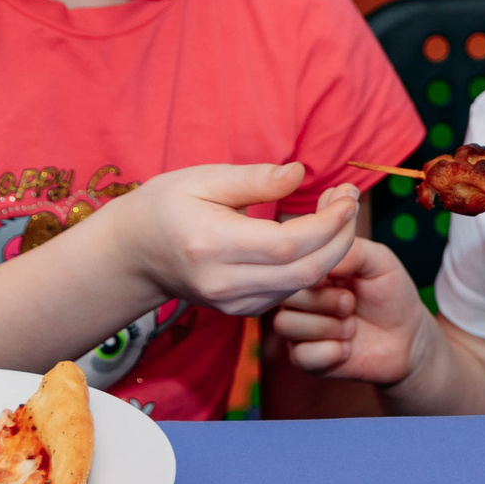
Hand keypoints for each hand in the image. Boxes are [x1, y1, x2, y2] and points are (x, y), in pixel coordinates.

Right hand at [117, 163, 360, 318]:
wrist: (134, 254)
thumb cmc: (166, 205)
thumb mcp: (203, 178)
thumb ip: (254, 179)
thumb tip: (300, 173)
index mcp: (212, 245)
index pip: (288, 244)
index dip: (328, 223)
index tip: (346, 195)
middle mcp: (224, 282)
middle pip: (305, 271)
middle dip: (341, 237)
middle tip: (350, 201)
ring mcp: (232, 303)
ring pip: (303, 285)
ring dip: (332, 250)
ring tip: (338, 211)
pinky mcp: (241, 310)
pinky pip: (290, 291)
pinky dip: (314, 265)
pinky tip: (317, 235)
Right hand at [270, 238, 428, 385]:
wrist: (407, 337)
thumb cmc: (390, 294)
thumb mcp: (380, 262)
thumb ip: (354, 251)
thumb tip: (326, 263)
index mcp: (310, 272)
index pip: (287, 265)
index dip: (314, 274)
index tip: (342, 278)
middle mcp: (298, 299)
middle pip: (283, 296)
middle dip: (324, 301)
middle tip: (350, 304)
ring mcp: (299, 329)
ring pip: (285, 325)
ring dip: (326, 327)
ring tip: (351, 327)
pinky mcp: (306, 359)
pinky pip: (301, 355)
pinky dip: (330, 352)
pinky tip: (348, 348)